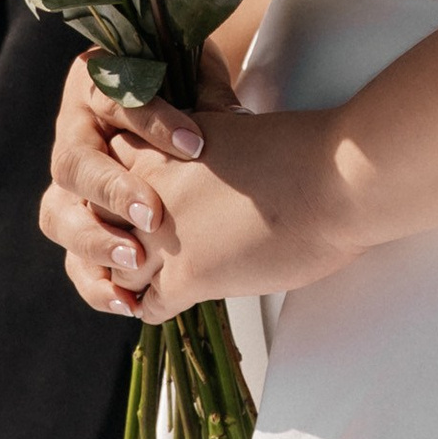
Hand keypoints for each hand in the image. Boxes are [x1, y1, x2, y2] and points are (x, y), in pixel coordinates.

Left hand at [40, 80, 348, 319]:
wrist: (336, 179)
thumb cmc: (306, 151)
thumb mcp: (237, 130)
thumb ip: (206, 142)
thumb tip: (212, 150)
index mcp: (162, 148)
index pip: (107, 166)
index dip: (115, 186)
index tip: (126, 202)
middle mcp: (151, 190)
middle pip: (100, 220)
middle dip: (111, 235)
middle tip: (124, 247)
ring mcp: (165, 236)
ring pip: (118, 267)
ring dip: (129, 277)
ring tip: (142, 283)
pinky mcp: (190, 277)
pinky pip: (148, 305)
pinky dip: (152, 308)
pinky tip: (166, 304)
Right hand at [43, 48, 239, 312]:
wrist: (169, 109)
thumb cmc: (184, 88)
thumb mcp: (194, 77)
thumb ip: (206, 93)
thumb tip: (230, 119)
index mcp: (94, 88)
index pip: (115, 102)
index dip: (152, 123)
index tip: (196, 144)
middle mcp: (72, 136)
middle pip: (74, 165)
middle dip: (112, 192)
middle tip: (152, 216)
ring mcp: (68, 187)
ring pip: (59, 217)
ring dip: (96, 243)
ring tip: (136, 262)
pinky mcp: (77, 229)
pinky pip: (73, 260)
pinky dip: (97, 285)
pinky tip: (128, 303)